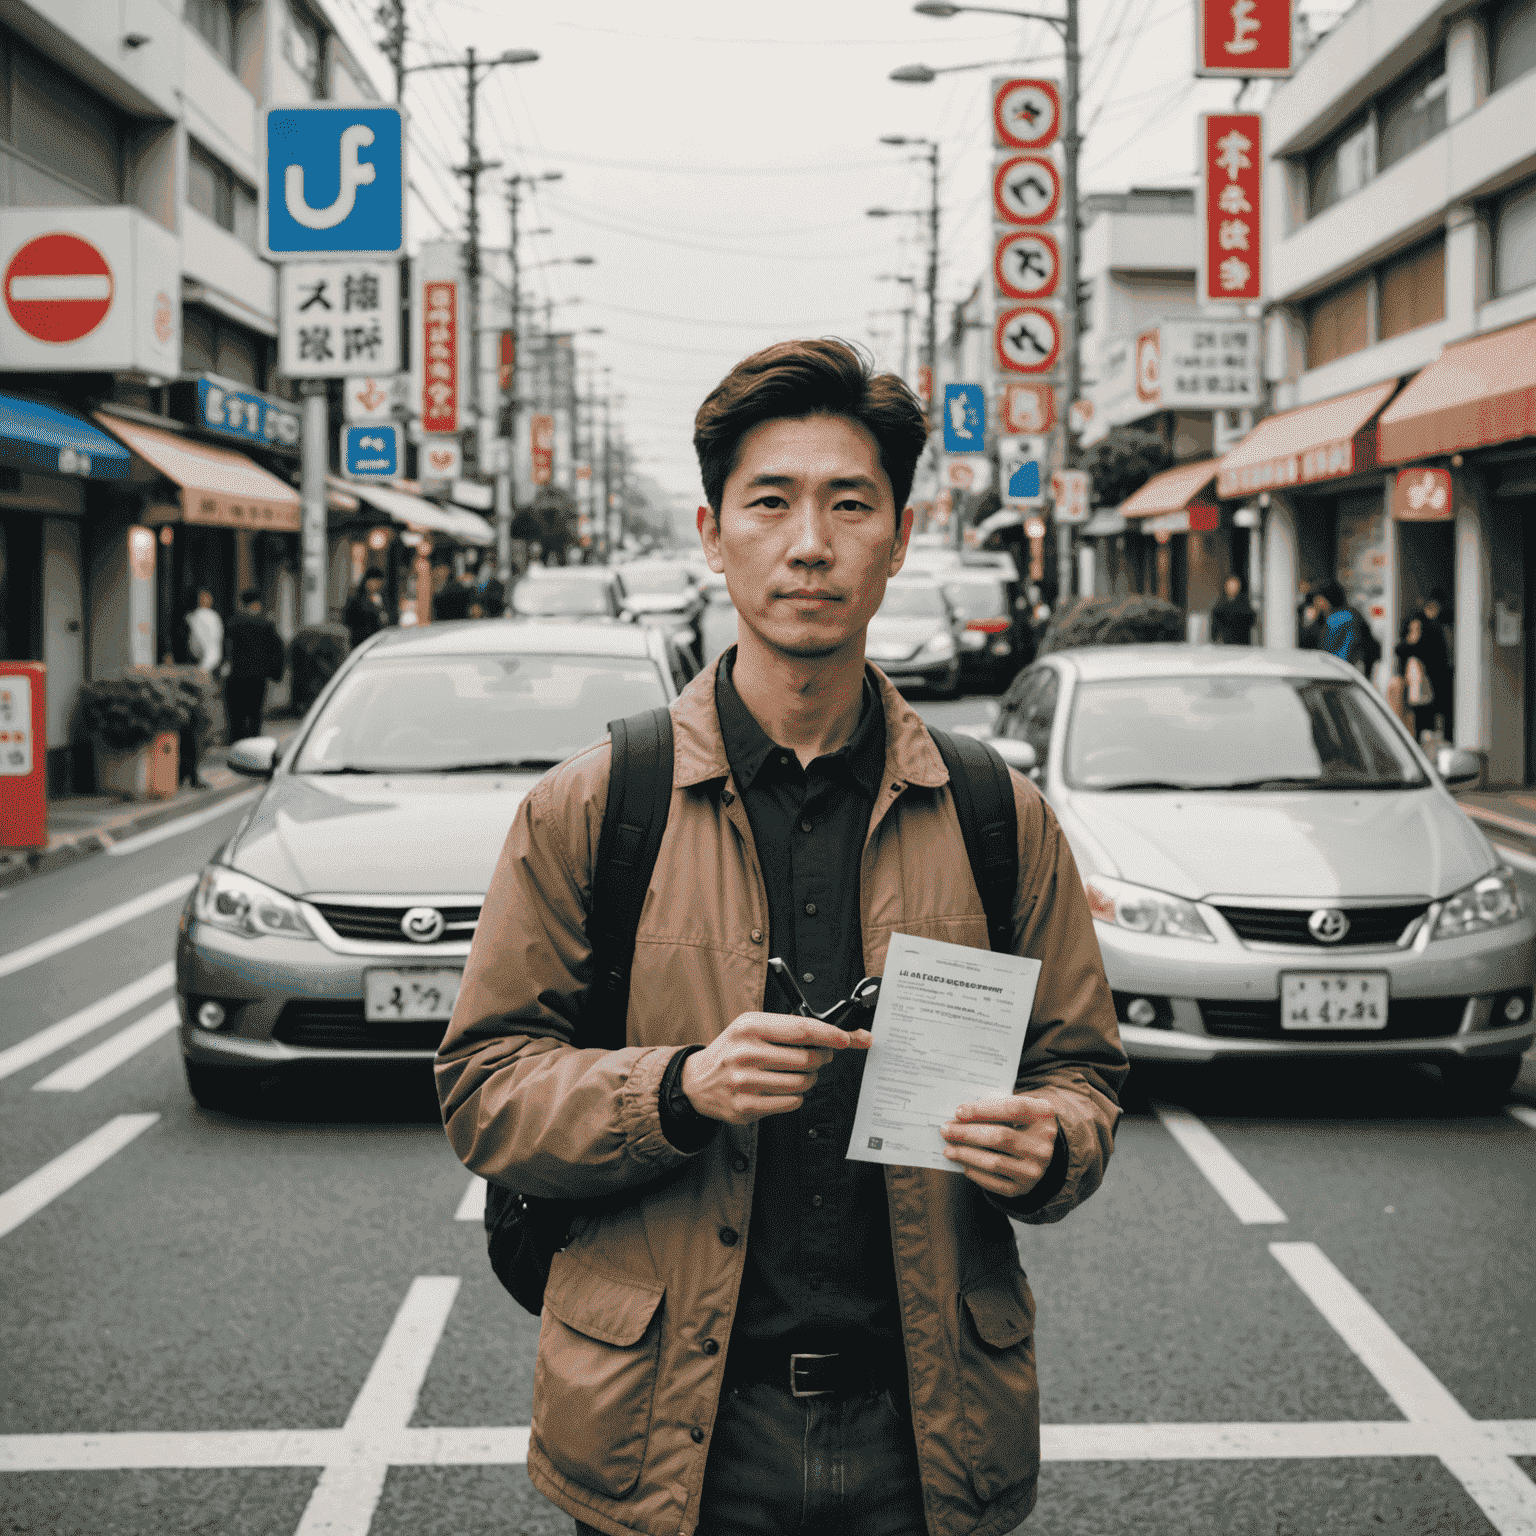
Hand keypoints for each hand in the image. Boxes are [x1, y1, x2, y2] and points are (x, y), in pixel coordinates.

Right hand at [681, 1013, 871, 1124]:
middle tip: (820, 1057)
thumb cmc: (733, 1050)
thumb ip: (789, 1027)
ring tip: (799, 1074)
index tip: (846, 1039)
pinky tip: (784, 1089)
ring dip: (809, 1079)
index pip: (801, 1029)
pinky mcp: (746, 1107)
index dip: (829, 1035)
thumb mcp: (753, 1027)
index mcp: (750, 1027)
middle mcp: (746, 1053)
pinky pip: (791, 1103)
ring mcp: (745, 1082)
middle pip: (806, 1059)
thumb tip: (836, 1035)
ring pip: (802, 1083)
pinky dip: (796, 1097)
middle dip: (822, 1059)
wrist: (698, 1081)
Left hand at [941, 1094, 1057, 1199]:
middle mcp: (1043, 1145)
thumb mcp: (1016, 1108)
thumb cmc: (1020, 1122)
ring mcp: (1035, 1169)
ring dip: (966, 1155)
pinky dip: (975, 1173)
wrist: (1041, 1151)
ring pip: (995, 1162)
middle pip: (1000, 1137)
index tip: (958, 1112)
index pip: (1012, 1109)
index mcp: (1043, 1115)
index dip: (983, 1110)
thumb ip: (993, 1108)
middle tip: (946, 1130)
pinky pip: (995, 1183)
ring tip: (948, 1149)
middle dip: (968, 1134)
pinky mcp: (1024, 1188)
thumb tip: (958, 1119)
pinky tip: (963, 1164)